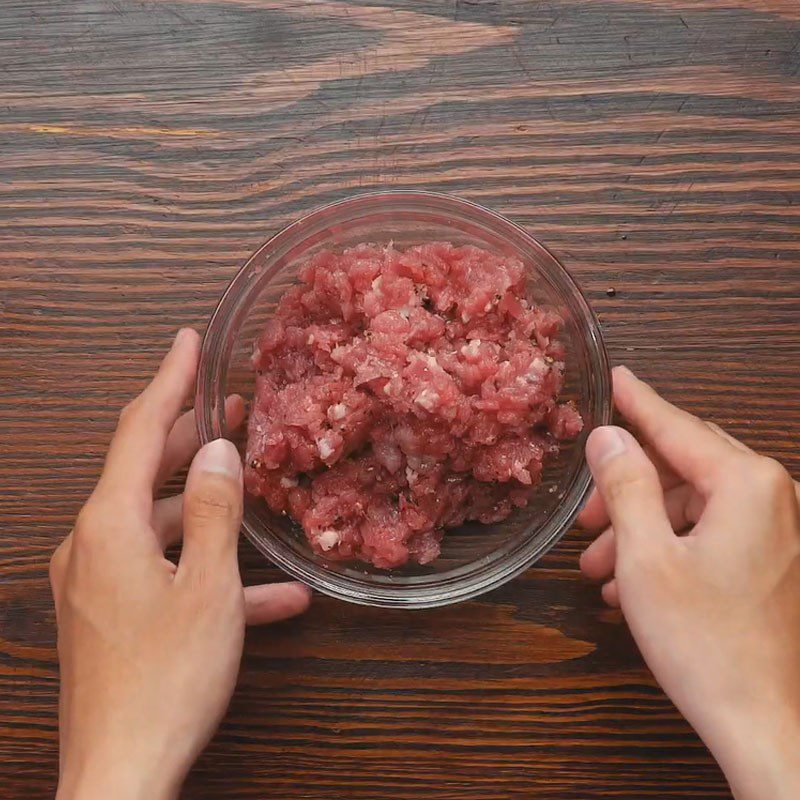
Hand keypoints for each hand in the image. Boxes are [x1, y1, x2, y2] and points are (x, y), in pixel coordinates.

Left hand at [50, 329, 311, 799]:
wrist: (119, 777)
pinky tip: (271, 597)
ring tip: (256, 494)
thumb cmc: (166, 681)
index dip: (168, 380)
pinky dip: (205, 570)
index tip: (187, 341)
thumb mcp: (208, 588)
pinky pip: (161, 573)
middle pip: (143, 471)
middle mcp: (91, 544)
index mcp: (108, 526)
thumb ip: (213, 511)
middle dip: (190, 441)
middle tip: (230, 408)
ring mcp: (96, 582)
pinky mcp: (108, 614)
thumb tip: (216, 451)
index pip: (137, 430)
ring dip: (209, 513)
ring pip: (158, 524)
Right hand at [579, 366, 799, 799]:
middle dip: (626, 487)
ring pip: (691, 504)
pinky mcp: (772, 559)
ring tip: (597, 565)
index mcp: (745, 484)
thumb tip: (608, 436)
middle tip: (584, 510)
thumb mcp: (645, 557)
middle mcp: (770, 497)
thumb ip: (625, 486)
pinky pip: (709, 533)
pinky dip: (666, 547)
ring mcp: (776, 530)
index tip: (613, 377)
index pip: (676, 426)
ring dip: (640, 527)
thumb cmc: (706, 643)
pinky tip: (629, 582)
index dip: (636, 403)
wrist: (765, 722)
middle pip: (682, 466)